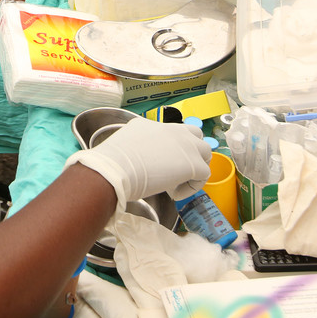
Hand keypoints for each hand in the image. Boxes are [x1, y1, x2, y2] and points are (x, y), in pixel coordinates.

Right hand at [64, 117, 210, 210]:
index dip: (169, 150)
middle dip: (190, 153)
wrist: (114, 170)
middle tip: (174, 172)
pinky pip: (203, 175)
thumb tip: (126, 162)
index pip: (171, 132)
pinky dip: (191, 187)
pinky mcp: (193, 164)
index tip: (159, 165)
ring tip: (176, 183)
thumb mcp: (122, 147)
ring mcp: (185, 145)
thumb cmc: (111, 163)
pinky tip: (173, 193)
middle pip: (195, 136)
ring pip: (205, 153)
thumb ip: (132, 149)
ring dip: (194, 169)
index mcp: (151, 125)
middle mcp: (171, 130)